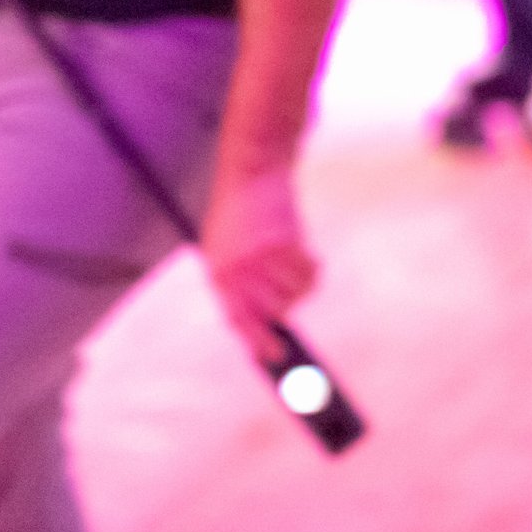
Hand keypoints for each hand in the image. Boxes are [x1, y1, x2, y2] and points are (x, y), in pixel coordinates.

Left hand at [201, 163, 316, 363]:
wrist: (251, 173)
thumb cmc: (236, 214)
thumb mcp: (221, 251)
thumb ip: (235, 284)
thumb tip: (258, 322)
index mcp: (219, 275)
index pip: (240, 321)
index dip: (258, 343)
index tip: (275, 357)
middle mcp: (240, 271)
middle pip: (274, 311)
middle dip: (285, 308)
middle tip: (289, 293)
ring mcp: (263, 258)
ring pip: (295, 293)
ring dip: (299, 284)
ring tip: (292, 263)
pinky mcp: (286, 243)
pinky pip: (309, 271)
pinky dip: (312, 268)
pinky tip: (305, 254)